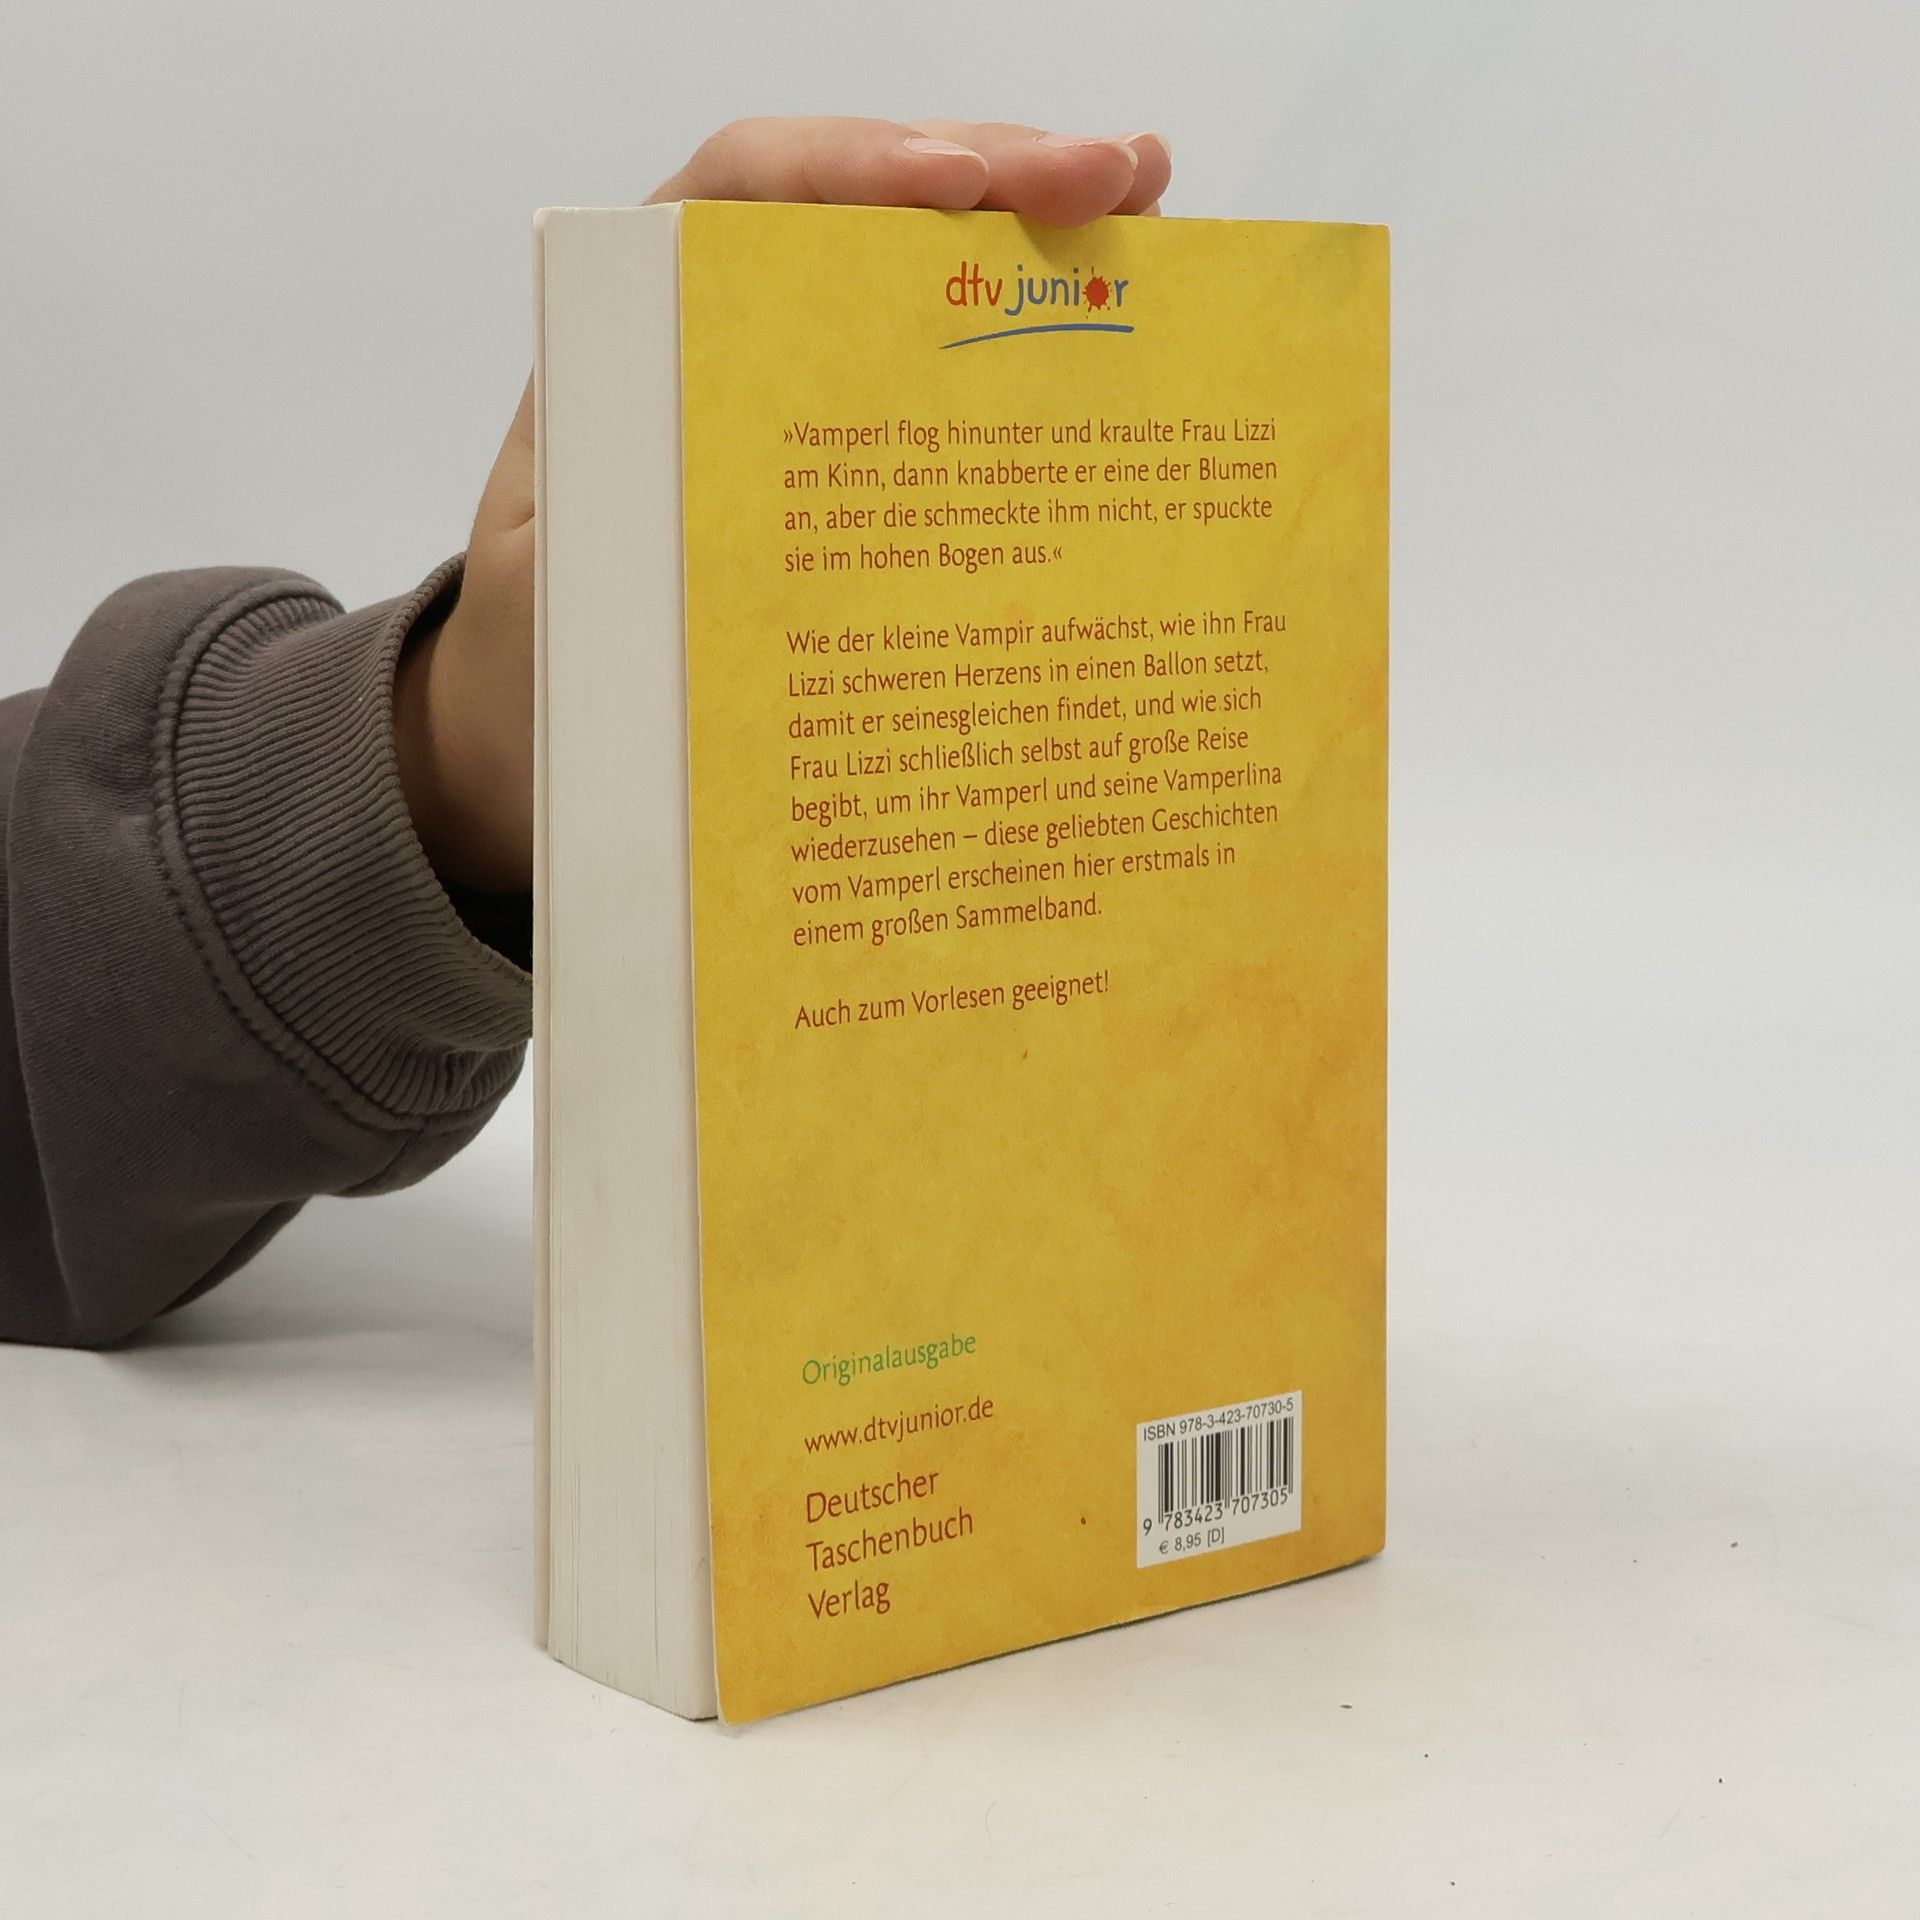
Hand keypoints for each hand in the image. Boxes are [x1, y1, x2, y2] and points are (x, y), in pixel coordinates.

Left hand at [393, 117, 1173, 894]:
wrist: (544, 745)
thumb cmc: (541, 681)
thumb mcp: (550, 611)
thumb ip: (608, 538)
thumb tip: (722, 495)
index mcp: (635, 346)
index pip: (742, 195)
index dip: (851, 169)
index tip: (956, 187)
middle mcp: (722, 347)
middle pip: (861, 213)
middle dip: (995, 174)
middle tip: (1125, 175)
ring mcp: (795, 403)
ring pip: (918, 280)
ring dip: (1035, 236)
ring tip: (1147, 203)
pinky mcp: (851, 471)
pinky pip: (945, 382)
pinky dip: (1032, 348)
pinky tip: (1114, 333)